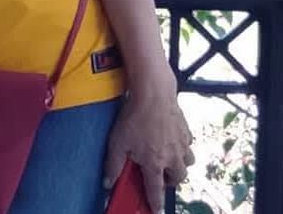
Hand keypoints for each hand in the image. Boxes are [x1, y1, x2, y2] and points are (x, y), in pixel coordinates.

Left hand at [105, 75, 194, 212]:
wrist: (153, 93)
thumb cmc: (134, 117)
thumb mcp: (117, 141)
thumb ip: (113, 164)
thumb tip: (107, 182)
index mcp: (154, 163)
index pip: (155, 190)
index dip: (155, 203)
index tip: (156, 210)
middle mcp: (172, 157)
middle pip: (177, 178)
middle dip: (169, 181)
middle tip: (158, 174)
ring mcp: (181, 144)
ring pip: (187, 163)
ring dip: (179, 164)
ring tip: (167, 157)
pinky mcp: (186, 130)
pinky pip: (188, 145)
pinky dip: (182, 146)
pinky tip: (171, 137)